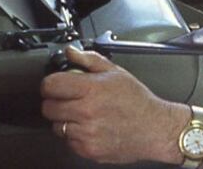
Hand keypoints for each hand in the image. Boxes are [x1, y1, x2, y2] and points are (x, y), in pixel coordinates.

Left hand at [40, 46, 188, 164]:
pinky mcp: (88, 150)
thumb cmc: (137, 101)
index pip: (51, 85)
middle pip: (48, 108)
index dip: (50, 84)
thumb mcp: (116, 73)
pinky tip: (91, 127)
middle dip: (56, 102)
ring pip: (56, 126)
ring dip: (65, 120)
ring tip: (84, 115)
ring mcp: (86, 133)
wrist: (154, 128)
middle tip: (70, 100)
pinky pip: (69, 141)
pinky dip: (76, 135)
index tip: (55, 85)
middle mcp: (87, 112)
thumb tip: (71, 52)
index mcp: (92, 89)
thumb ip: (89, 60)